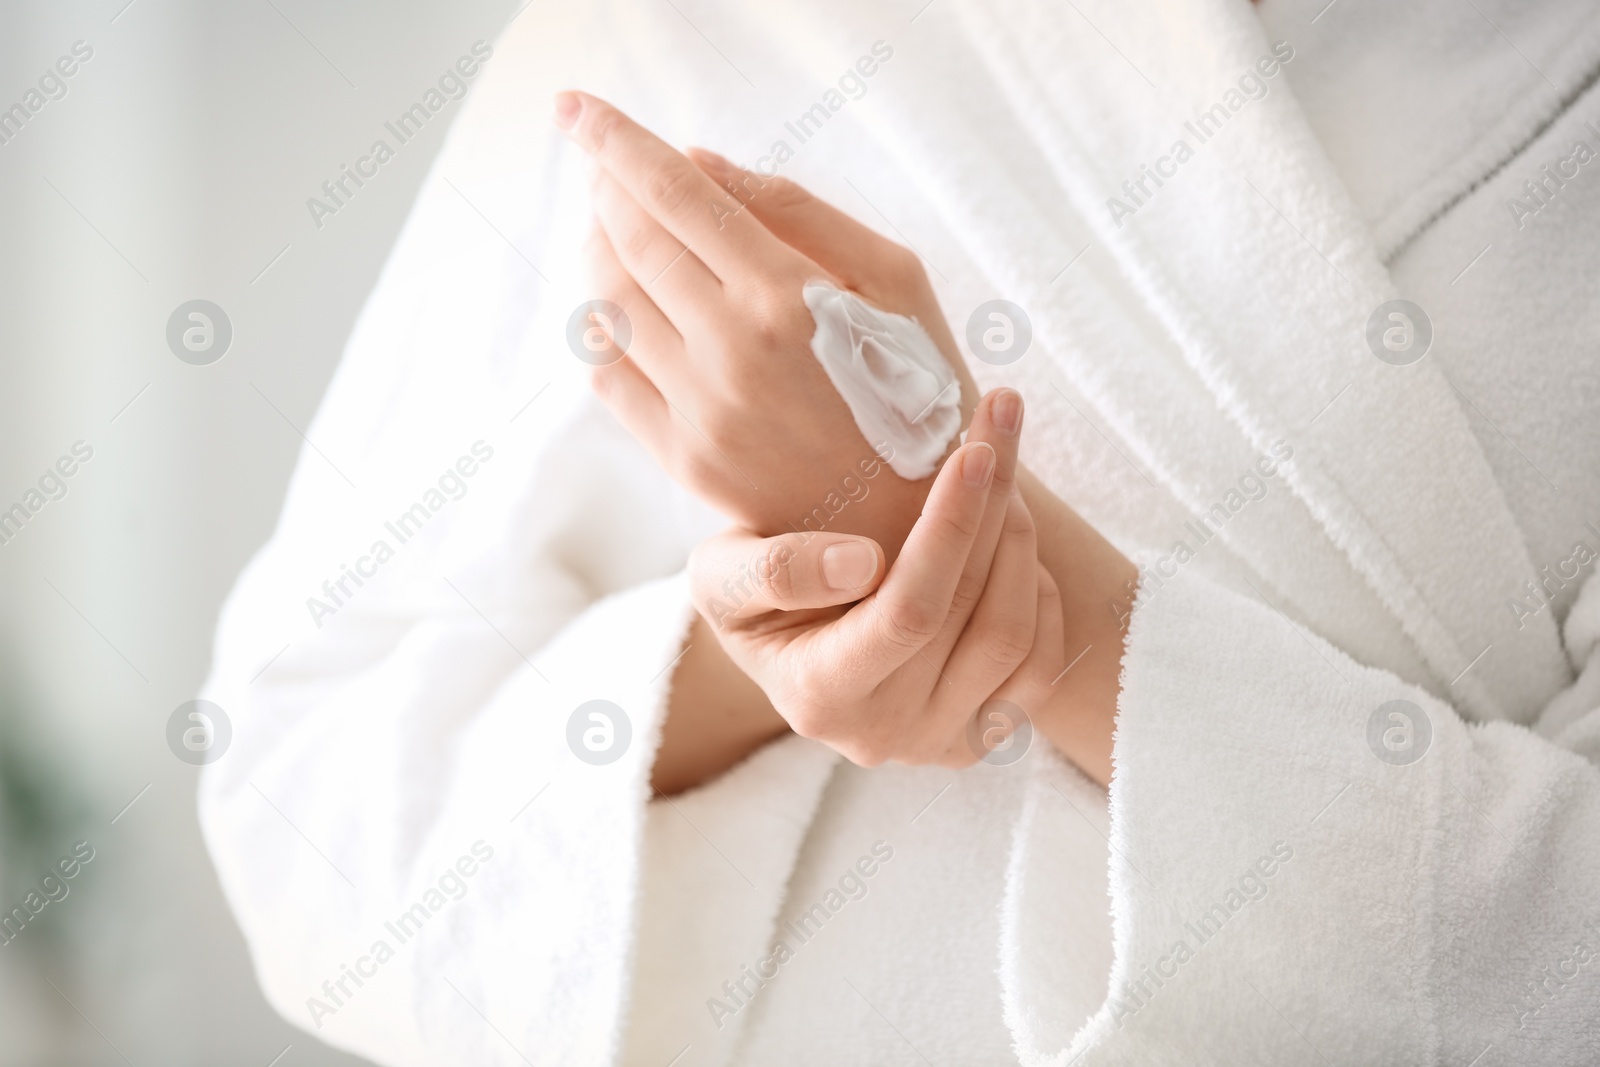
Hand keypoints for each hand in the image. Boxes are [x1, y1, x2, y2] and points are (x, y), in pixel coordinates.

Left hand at [556, 91, 976, 557]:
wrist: (922, 515)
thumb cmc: (920, 381)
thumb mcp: (894, 275)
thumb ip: (796, 209)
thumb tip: (697, 164)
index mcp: (789, 296)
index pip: (675, 194)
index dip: (617, 141)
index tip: (576, 107)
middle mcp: (733, 352)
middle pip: (630, 242)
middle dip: (605, 187)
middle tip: (604, 164)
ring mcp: (702, 411)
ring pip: (608, 305)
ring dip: (597, 249)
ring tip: (612, 226)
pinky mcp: (685, 459)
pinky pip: (608, 377)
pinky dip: (597, 325)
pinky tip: (614, 304)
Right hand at [684, 388, 1062, 768]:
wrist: (781, 647)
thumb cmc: (749, 596)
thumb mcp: (719, 575)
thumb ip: (774, 570)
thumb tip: (861, 563)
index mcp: (820, 695)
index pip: (909, 611)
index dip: (952, 528)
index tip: (975, 450)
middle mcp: (886, 734)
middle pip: (973, 613)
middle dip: (997, 506)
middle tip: (1002, 421)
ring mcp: (938, 742)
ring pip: (1015, 636)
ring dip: (1021, 542)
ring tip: (1001, 476)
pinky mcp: (978, 735)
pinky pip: (1040, 669)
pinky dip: (1039, 595)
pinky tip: (1011, 544)